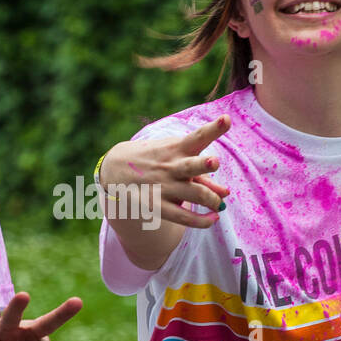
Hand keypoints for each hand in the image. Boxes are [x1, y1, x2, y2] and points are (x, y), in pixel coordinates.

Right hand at [100, 115, 232, 229]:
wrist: (114, 169)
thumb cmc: (154, 160)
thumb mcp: (172, 155)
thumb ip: (201, 172)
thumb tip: (226, 193)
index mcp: (176, 148)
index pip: (197, 137)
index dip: (213, 129)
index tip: (226, 119)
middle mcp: (171, 166)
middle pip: (192, 165)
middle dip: (204, 164)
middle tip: (214, 162)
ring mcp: (164, 187)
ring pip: (195, 194)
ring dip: (212, 199)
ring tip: (219, 204)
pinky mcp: (157, 206)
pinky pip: (183, 217)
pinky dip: (202, 221)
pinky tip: (213, 218)